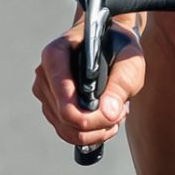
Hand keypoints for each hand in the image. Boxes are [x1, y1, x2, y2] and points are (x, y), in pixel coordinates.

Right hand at [32, 22, 144, 148]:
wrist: (111, 42)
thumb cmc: (120, 48)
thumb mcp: (130, 61)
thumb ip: (122, 85)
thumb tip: (109, 113)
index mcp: (56, 56)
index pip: (65, 102)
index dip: (91, 118)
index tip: (117, 114)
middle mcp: (44, 75)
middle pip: (66, 120)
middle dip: (98, 125)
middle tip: (121, 112)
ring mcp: (44, 92)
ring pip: (66, 131)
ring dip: (96, 131)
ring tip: (116, 114)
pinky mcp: (50, 106)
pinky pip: (67, 132)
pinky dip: (90, 132)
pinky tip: (106, 118)